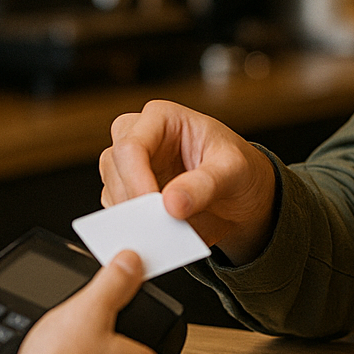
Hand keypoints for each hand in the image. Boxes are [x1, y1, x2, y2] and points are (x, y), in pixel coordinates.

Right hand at [100, 99, 277, 264]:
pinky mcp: (129, 193)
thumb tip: (172, 203)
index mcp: (163, 117)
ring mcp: (130, 166)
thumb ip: (205, 184)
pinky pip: (118, 213)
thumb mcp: (234, 170)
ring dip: (132, 216)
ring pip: (111, 191)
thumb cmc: (240, 169)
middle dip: (133, 199)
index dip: (136, 179)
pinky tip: (158, 235)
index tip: (154, 207)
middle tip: (159, 224)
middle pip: (113, 166)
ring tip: (166, 230)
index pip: (132, 145)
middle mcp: (139, 136)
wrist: (242, 197)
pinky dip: (134, 228)